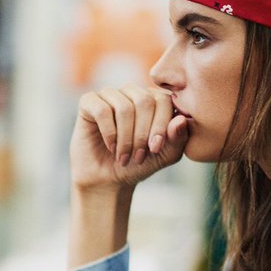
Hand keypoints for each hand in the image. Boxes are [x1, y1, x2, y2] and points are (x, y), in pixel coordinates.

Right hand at [69, 85, 188, 192]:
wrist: (108, 179)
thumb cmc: (139, 164)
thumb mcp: (166, 155)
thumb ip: (179, 138)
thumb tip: (181, 120)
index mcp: (154, 99)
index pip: (163, 100)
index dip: (161, 125)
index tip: (155, 149)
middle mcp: (133, 92)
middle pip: (144, 101)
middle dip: (142, 134)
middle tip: (139, 156)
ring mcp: (110, 94)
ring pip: (124, 107)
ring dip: (125, 138)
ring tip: (124, 157)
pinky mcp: (89, 102)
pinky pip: (102, 110)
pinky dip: (109, 133)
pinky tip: (111, 147)